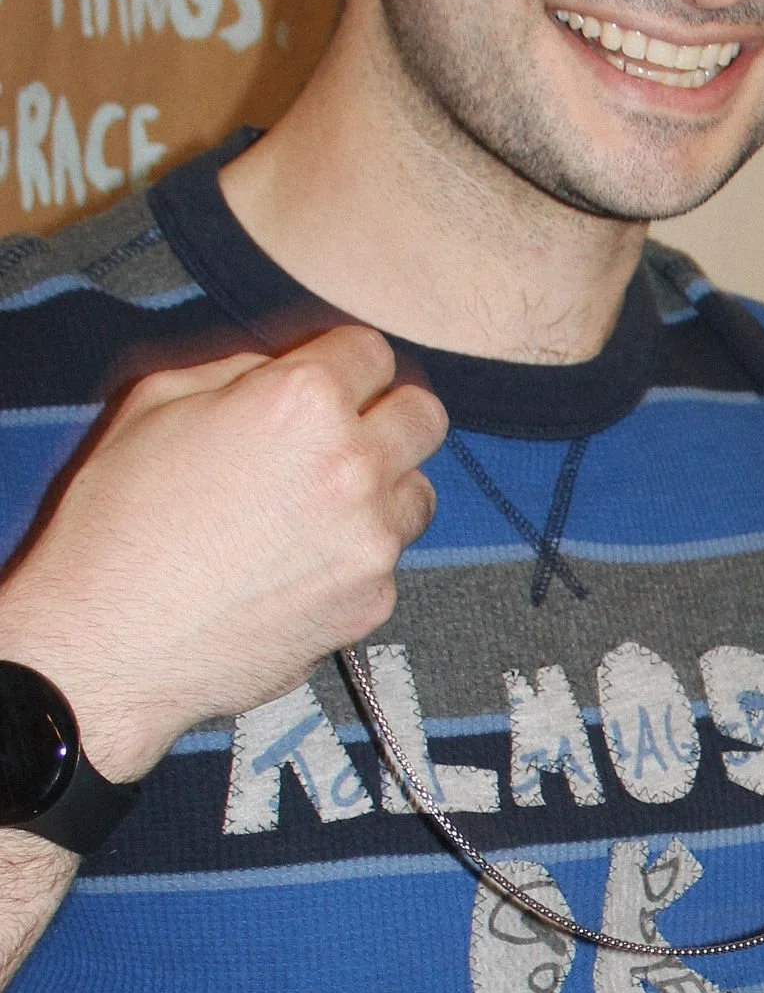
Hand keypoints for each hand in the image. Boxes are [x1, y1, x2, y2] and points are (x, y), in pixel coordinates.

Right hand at [0, 328, 446, 780]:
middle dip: (387, 416)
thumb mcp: (155, 405)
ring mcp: (372, 541)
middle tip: (343, 435)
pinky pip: (385, 561)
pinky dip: (354, 557)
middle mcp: (354, 466)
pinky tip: (293, 568)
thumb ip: (238, 372)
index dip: (343, 364)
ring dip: (381, 490)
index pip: (372, 352)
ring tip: (313, 509)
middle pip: (424, 416)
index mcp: (302, 402)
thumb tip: (282, 370)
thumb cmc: (117, 521)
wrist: (110, 640)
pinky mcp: (372, 602)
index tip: (329, 381)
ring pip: (417, 492)